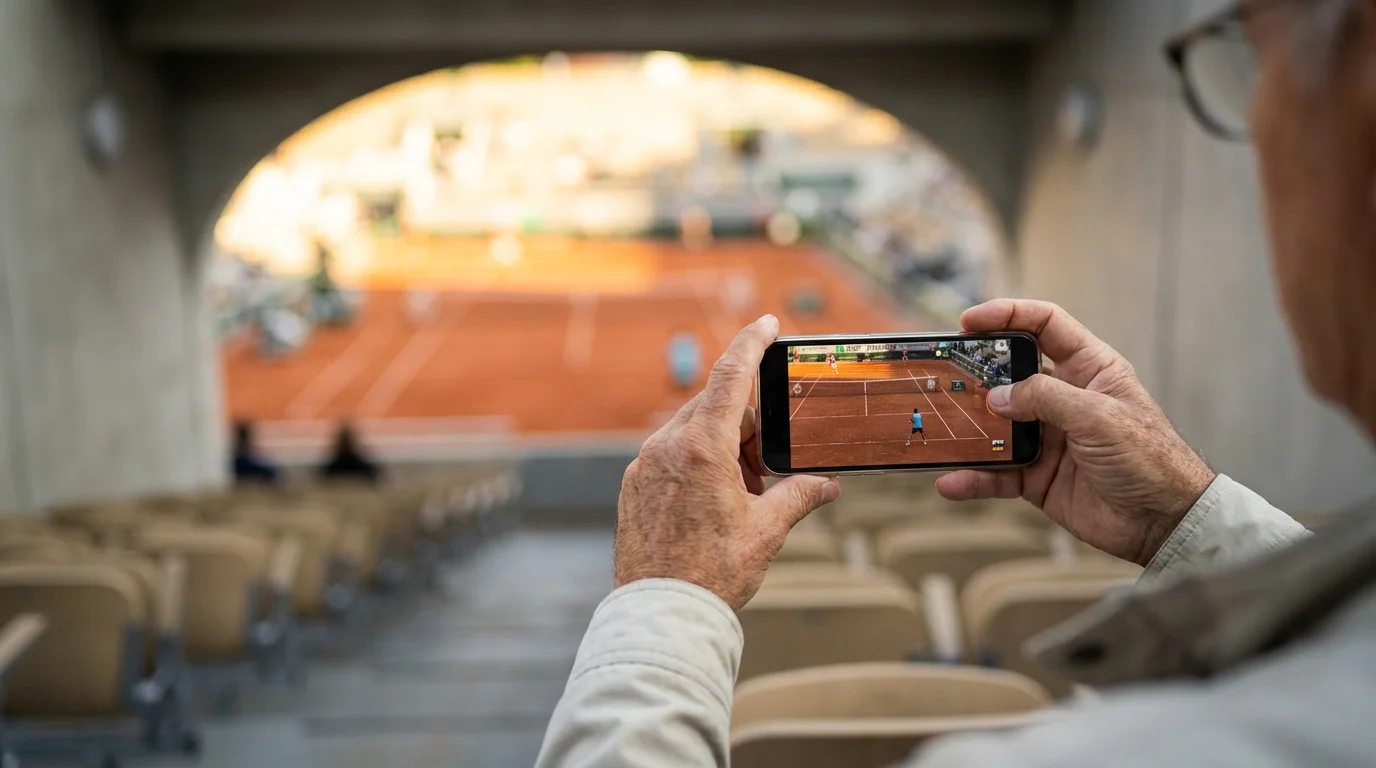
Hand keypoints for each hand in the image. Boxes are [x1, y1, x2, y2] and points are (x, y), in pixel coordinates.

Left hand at [615, 315, 840, 609]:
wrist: (660, 613)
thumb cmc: (710, 574)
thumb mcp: (767, 530)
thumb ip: (799, 496)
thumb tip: (827, 485)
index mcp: (702, 448)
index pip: (731, 375)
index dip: (751, 342)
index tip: (767, 322)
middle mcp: (667, 447)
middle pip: (716, 408)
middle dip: (747, 426)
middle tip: (767, 468)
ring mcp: (645, 465)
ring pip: (693, 431)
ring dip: (724, 448)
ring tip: (744, 495)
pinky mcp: (634, 484)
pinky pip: (671, 455)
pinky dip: (698, 464)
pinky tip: (714, 501)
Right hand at [936, 300, 1215, 565]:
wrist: (1163, 521)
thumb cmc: (1150, 459)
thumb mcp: (1098, 415)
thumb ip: (1045, 398)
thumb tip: (997, 396)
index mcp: (1089, 369)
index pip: (1044, 325)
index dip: (1008, 315)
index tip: (970, 321)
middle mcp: (1065, 398)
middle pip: (1010, 373)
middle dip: (976, 373)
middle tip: (944, 373)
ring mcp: (1048, 437)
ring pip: (996, 425)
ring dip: (968, 428)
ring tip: (940, 429)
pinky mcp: (1037, 476)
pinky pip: (997, 472)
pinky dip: (974, 477)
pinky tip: (952, 481)